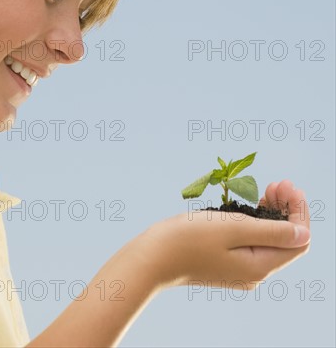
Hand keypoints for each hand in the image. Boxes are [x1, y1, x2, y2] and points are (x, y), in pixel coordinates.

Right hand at [143, 180, 309, 289]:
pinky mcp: (225, 262)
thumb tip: (303, 233)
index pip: (298, 240)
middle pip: (285, 240)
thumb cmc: (188, 239)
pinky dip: (255, 222)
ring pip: (268, 240)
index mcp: (259, 266)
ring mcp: (239, 268)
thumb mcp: (232, 228)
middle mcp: (254, 272)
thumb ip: (271, 232)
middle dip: (287, 210)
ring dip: (272, 214)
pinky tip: (249, 206)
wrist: (152, 258)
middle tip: (277, 183)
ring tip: (267, 189)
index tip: (287, 185)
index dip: (298, 211)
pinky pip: (251, 242)